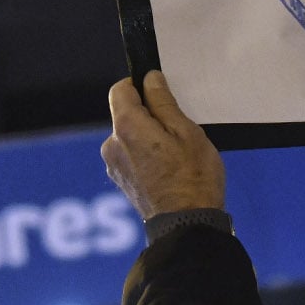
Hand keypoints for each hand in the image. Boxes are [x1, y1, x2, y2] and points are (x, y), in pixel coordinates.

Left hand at [101, 71, 225, 218]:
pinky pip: (131, 155)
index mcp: (125, 127)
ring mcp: (114, 166)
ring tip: (176, 153)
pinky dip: (146, 155)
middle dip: (148, 115)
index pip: (120, 90)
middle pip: (125, 114)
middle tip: (178, 129)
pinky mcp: (121, 181)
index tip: (161, 94)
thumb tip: (150, 79)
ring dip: (148, 136)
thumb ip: (163, 102)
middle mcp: (112, 145)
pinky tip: (168, 168)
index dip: (140, 86)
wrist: (187, 225)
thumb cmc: (193, 178)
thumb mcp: (186, 131)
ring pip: (130, 136)